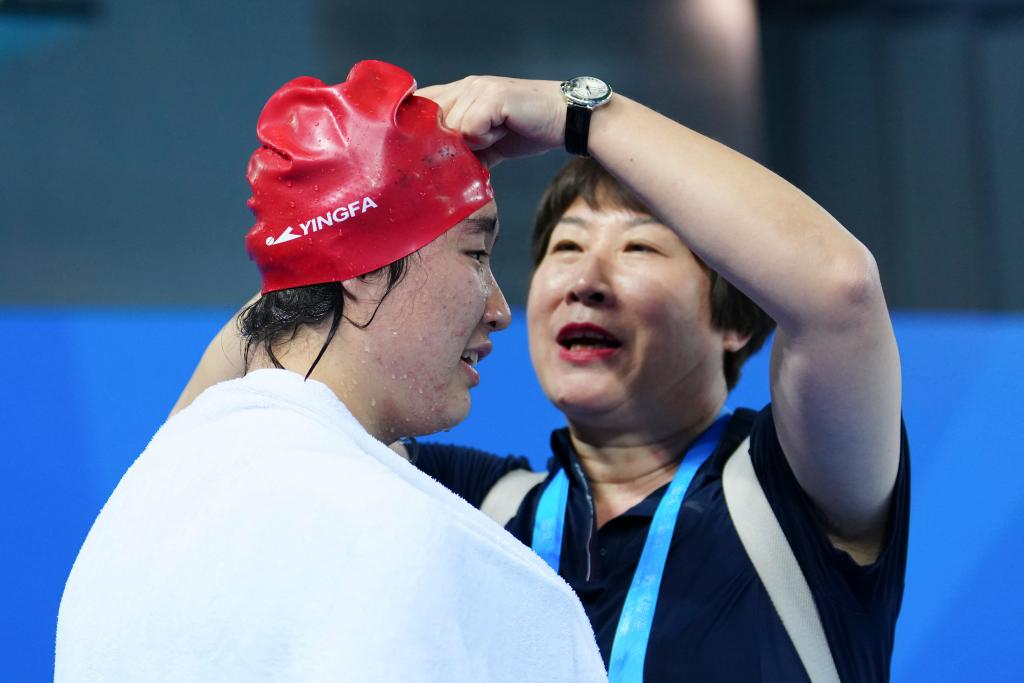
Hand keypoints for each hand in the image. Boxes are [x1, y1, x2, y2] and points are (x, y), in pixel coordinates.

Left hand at [417, 76, 565, 166]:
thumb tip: (442, 175)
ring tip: (494, 138)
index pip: (422, 104)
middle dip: (439, 144)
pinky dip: (483, 140)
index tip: (423, 153)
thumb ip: (466, 152)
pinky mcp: (493, 97)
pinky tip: (500, 134)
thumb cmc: (530, 130)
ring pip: (450, 127)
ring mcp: (479, 89)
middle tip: (466, 156)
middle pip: (430, 119)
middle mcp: (466, 86)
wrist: (567, 120)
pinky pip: (469, 128)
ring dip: (470, 143)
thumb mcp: (490, 144)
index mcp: (463, 93)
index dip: (417, 129)